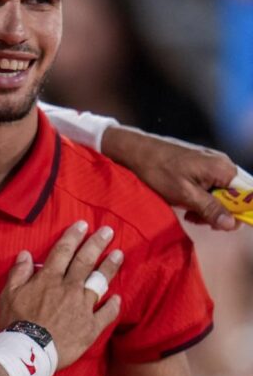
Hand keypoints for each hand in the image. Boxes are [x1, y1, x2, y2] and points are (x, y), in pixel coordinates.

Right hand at [0, 221, 122, 369]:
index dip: (73, 236)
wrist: (28, 352)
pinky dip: (113, 306)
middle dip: (97, 243)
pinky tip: (118, 298)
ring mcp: (82, 307)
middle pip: (85, 261)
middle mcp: (68, 288)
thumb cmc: (16, 322)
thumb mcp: (9, 293)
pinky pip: (106, 314)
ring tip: (119, 255)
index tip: (83, 224)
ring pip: (99, 282)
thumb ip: (18, 272)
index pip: (63, 250)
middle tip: (108, 231)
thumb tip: (25, 254)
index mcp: (49, 278)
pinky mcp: (90, 327)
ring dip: (109, 267)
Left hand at [101, 126, 238, 230]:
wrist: (135, 151)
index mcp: (222, 169)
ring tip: (187, 211)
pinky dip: (199, 199)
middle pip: (234, 197)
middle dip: (218, 212)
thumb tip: (232, 224)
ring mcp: (209, 164)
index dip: (237, 213)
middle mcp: (221, 164)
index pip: (247, 196)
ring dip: (206, 208)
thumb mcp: (184, 195)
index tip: (218, 223)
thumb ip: (210, 208)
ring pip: (220, 194)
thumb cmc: (157, 170)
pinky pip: (208, 187)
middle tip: (196, 217)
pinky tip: (185, 203)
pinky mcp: (198, 166)